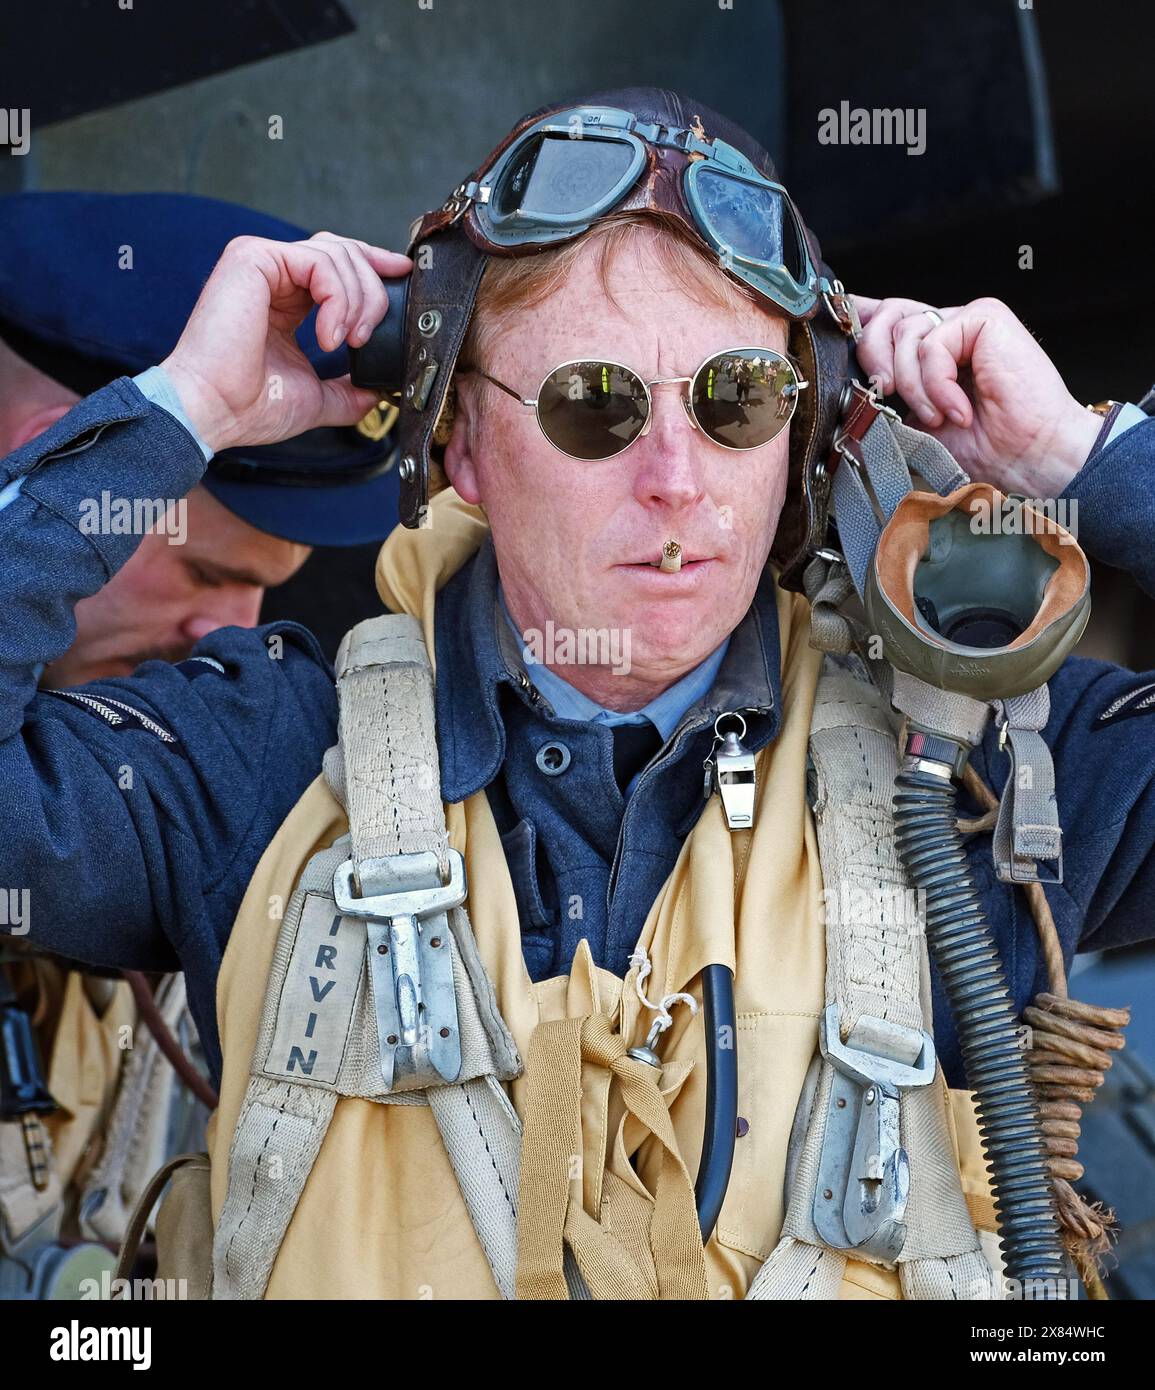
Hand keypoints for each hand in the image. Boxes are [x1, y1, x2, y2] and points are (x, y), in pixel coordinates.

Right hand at [160, 232, 411, 453]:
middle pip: (344, 252)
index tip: (404, 278)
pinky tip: (329, 336)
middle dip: (372, 291)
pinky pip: (319, 262)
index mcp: (284, 301)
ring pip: (337, 254)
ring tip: (348, 342)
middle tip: (369, 336)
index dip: (375, 267)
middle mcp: (271, 274)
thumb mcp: (315, 398)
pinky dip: (338, 299)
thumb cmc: (250, 406)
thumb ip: (346, 390)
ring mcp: (260, 262)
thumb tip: (376, 394)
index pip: (337, 266)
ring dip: (358, 301)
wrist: (213, 412)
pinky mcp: (253, 258)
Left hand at [851, 294, 1101, 496]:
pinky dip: (937, 383)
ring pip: (905, 330)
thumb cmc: (985, 448)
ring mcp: (967, 320)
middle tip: (885, 392)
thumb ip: (886, 401)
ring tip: (939, 416)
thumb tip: (846, 398)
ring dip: (913, 384)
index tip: (834, 326)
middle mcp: (949, 329)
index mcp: (932, 350)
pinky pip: (932, 342)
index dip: (858, 318)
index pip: (886, 318)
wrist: (1029, 457)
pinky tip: (959, 408)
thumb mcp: (915, 427)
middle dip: (873, 354)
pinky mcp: (985, 317)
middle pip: (887, 315)